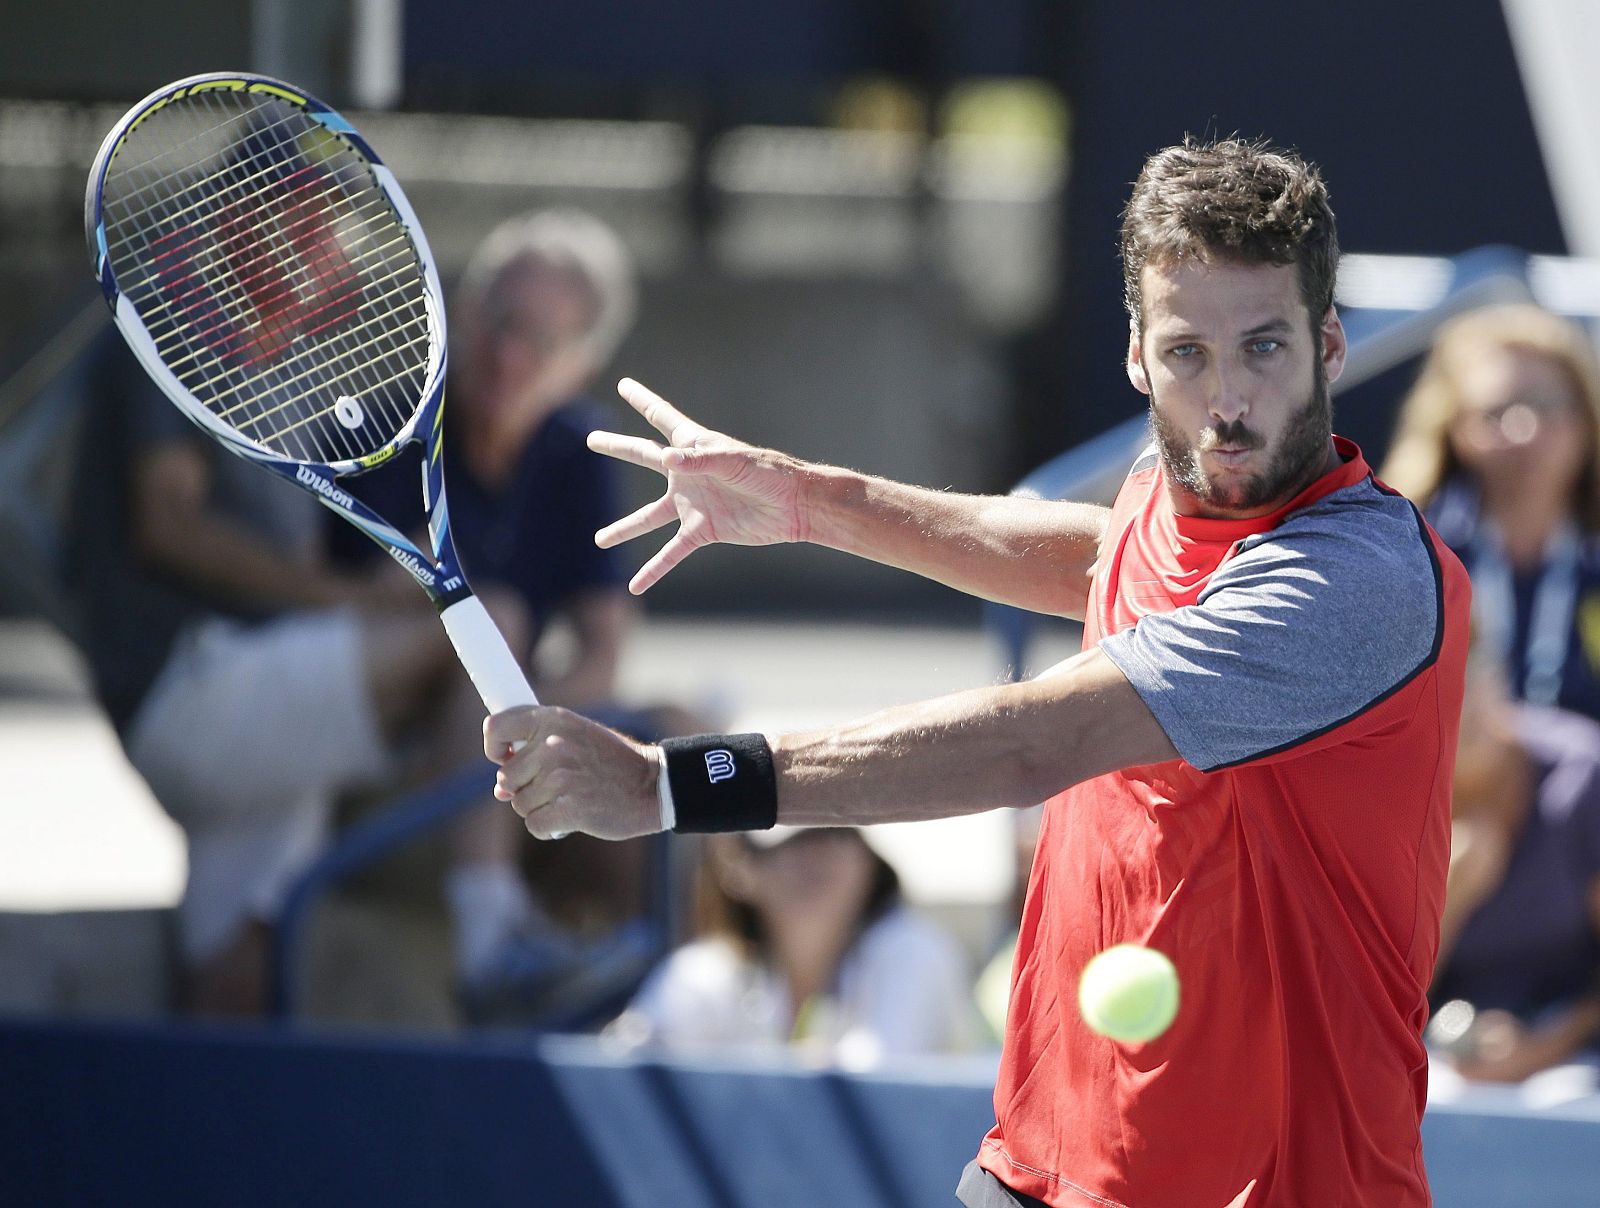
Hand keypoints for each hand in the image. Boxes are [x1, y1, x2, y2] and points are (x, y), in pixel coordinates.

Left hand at [484, 705, 661, 840]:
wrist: (652, 786)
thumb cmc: (612, 763)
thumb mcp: (576, 739)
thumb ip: (536, 753)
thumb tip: (499, 789)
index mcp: (553, 719)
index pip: (497, 727)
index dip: (494, 746)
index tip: (503, 757)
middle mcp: (553, 744)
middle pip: (507, 777)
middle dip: (525, 787)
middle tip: (557, 786)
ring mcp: (560, 777)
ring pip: (520, 803)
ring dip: (541, 808)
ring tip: (571, 799)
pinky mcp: (568, 808)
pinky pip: (535, 825)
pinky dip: (549, 828)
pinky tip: (571, 819)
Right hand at [587, 378, 809, 593]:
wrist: (793, 506)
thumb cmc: (768, 473)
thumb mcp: (734, 461)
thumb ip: (700, 460)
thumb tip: (667, 459)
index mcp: (694, 445)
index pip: (661, 417)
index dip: (641, 399)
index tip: (624, 384)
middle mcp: (688, 473)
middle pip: (643, 456)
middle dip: (618, 447)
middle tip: (591, 440)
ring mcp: (692, 503)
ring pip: (649, 516)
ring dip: (624, 528)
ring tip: (599, 539)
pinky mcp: (702, 530)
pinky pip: (671, 552)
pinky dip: (654, 568)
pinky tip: (635, 585)